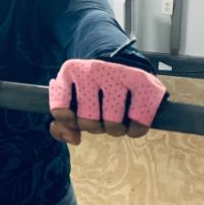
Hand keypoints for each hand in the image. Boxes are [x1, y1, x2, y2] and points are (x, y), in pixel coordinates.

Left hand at [48, 59, 166, 145]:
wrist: (125, 65)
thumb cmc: (93, 90)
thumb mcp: (72, 100)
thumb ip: (63, 124)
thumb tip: (73, 138)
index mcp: (70, 71)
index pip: (60, 111)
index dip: (68, 122)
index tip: (74, 119)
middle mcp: (93, 68)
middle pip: (88, 121)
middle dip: (94, 128)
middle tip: (100, 119)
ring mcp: (119, 73)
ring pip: (112, 122)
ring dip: (115, 130)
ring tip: (116, 121)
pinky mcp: (143, 81)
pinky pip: (138, 121)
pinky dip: (135, 130)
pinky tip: (133, 122)